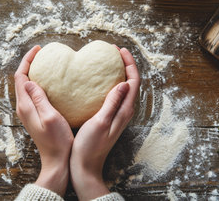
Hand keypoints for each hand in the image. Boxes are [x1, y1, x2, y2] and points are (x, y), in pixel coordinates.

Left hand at [14, 46, 73, 196]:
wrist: (56, 161)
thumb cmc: (57, 141)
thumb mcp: (50, 117)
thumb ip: (39, 99)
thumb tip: (29, 81)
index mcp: (25, 106)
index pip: (21, 77)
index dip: (27, 60)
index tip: (38, 50)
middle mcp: (23, 107)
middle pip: (21, 79)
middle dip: (29, 63)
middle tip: (42, 53)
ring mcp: (28, 112)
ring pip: (26, 86)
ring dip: (33, 72)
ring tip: (46, 63)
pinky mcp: (34, 115)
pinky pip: (32, 93)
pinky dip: (38, 82)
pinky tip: (50, 82)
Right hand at [70, 47, 139, 200]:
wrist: (85, 167)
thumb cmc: (90, 147)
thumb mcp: (100, 122)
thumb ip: (112, 103)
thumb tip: (124, 83)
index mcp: (124, 111)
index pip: (133, 81)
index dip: (129, 64)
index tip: (119, 51)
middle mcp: (124, 112)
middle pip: (130, 83)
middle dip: (125, 65)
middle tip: (113, 52)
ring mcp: (117, 115)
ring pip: (123, 88)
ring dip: (118, 73)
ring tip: (108, 62)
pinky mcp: (109, 118)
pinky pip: (114, 95)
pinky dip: (110, 83)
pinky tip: (98, 82)